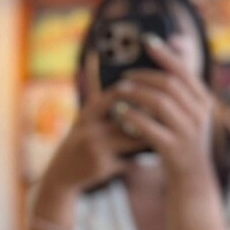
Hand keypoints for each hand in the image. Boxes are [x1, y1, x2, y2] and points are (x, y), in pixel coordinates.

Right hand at [41, 53, 149, 194]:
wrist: (63, 173)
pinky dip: (139, 159)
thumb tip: (95, 57)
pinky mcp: (103, 165)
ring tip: (161, 136)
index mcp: (89, 111)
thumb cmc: (80, 138)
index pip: (117, 94)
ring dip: (148, 139)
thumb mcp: (85, 114)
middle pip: (129, 117)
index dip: (139, 93)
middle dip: (148, 117)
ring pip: (133, 140)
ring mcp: (96, 146)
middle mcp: (90, 127)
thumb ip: (94, 88)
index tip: (156, 96)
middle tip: (167, 117)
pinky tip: (145, 161)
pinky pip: (130, 159)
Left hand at [108, 33, 215, 182]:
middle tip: (124, 74)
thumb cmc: (183, 140)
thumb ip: (181, 86)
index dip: (164, 54)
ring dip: (136, 93)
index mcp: (204, 101)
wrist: (192, 179)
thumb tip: (175, 42)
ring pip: (159, 103)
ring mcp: (188, 132)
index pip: (184, 70)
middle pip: (169, 84)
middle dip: (143, 75)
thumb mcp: (189, 113)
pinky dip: (133, 117)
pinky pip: (150, 127)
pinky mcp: (173, 149)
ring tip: (118, 90)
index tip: (146, 40)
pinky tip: (120, 112)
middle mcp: (199, 114)